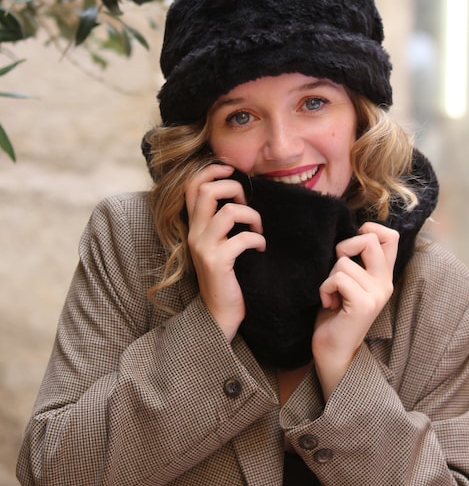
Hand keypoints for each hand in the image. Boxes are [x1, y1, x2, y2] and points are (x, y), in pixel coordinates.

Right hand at [184, 164, 264, 340]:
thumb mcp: (218, 245)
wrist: (218, 315)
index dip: (211, 170)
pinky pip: (242, 238)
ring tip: (258, 228)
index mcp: (194, 226)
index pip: (192, 185)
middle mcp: (194, 234)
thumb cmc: (226, 278)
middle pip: (207, 190)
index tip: (231, 171)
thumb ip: (221, 222)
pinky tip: (260, 248)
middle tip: (247, 203)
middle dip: (234, 188)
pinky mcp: (217, 263)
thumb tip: (240, 195)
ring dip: (252, 215)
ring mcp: (204, 248)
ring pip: (228, 212)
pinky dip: (257, 239)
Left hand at [312, 222, 398, 399]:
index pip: (391, 237)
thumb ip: (355, 261)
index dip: (369, 229)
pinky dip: (325, 288)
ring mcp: (376, 294)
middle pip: (369, 240)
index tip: (350, 247)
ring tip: (332, 296)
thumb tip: (348, 235)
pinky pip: (338, 278)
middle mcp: (385, 283)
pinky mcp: (363, 304)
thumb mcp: (349, 282)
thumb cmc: (335, 314)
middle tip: (336, 270)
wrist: (333, 350)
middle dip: (344, 247)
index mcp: (383, 276)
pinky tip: (329, 304)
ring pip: (343, 262)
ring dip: (328, 278)